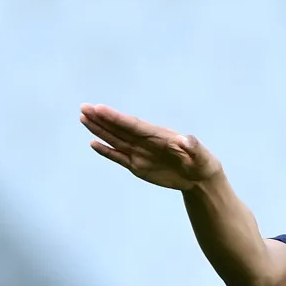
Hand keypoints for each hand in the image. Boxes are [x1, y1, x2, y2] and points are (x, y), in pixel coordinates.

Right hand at [80, 104, 222, 190]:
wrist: (198, 177)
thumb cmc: (202, 162)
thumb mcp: (201, 155)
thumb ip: (193, 146)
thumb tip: (187, 140)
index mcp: (157, 135)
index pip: (132, 125)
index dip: (115, 117)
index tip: (99, 108)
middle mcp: (145, 141)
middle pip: (119, 128)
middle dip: (101, 119)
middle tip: (83, 108)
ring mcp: (139, 153)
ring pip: (115, 140)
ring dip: (99, 130)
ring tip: (83, 119)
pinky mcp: (137, 166)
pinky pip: (118, 156)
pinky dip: (106, 151)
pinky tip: (94, 143)